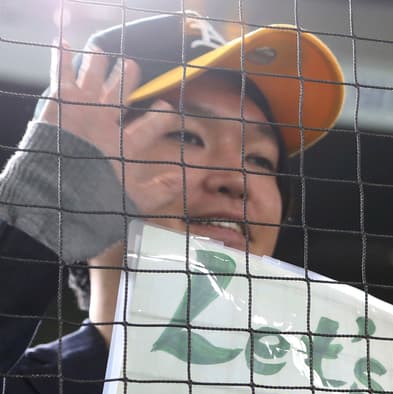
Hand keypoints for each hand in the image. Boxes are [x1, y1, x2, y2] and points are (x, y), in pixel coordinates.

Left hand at [37, 43, 187, 217]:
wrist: (55, 195)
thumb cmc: (95, 203)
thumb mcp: (135, 202)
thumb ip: (161, 190)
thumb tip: (187, 178)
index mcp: (126, 146)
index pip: (152, 125)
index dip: (162, 116)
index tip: (167, 109)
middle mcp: (107, 123)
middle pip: (121, 94)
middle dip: (126, 79)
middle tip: (132, 66)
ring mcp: (83, 109)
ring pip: (94, 78)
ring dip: (98, 64)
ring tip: (100, 51)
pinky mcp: (60, 103)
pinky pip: (61, 74)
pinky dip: (62, 57)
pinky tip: (63, 42)